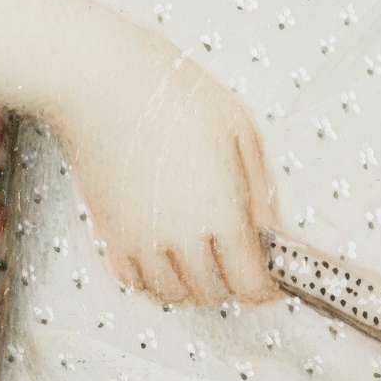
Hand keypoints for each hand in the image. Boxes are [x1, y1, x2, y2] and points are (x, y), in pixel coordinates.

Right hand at [50, 22, 282, 306]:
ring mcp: (140, 243)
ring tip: (208, 259)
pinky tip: (169, 257)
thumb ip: (260, 188)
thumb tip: (272, 230)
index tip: (276, 281)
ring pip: (173, 295)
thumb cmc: (174, 95)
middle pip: (213, 294)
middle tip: (245, 261)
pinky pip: (136, 283)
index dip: (268, 290)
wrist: (104, 85)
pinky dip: (157, 283)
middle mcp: (179, 241)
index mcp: (219, 215)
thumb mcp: (239, 129)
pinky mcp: (110, 235)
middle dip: (235, 285)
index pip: (249, 284)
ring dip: (196, 288)